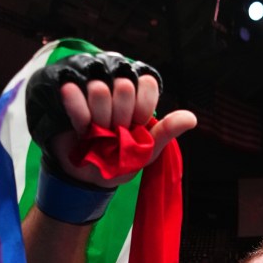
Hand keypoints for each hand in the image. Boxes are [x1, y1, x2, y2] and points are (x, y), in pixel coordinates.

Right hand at [54, 77, 196, 186]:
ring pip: (99, 90)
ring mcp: (92, 92)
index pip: (147, 84)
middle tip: (114, 134)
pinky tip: (80, 127)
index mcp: (138, 102)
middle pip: (124, 88)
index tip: (136, 126)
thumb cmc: (120, 163)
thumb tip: (192, 118)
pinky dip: (78, 109)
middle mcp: (116, 92)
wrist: (89, 178)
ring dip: (99, 118)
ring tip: (96, 133)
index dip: (142, 107)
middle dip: (120, 118)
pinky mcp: (70, 98)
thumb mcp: (146, 153)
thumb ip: (166, 132)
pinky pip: (74, 96)